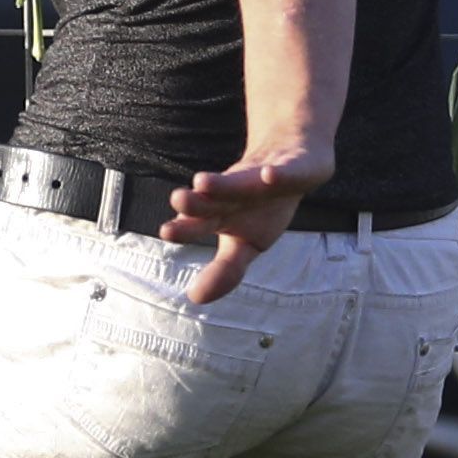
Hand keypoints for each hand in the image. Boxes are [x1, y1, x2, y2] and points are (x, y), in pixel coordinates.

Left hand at [160, 142, 335, 304]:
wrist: (292, 159)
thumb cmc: (264, 207)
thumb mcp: (248, 244)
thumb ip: (226, 271)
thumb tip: (195, 298)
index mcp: (224, 216)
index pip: (201, 224)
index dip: (185, 229)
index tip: (166, 231)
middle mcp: (236, 197)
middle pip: (212, 200)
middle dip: (195, 202)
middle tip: (177, 200)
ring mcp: (262, 180)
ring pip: (239, 181)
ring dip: (222, 184)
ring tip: (202, 183)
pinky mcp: (289, 166)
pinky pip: (284, 172)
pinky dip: (277, 175)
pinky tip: (268, 176)